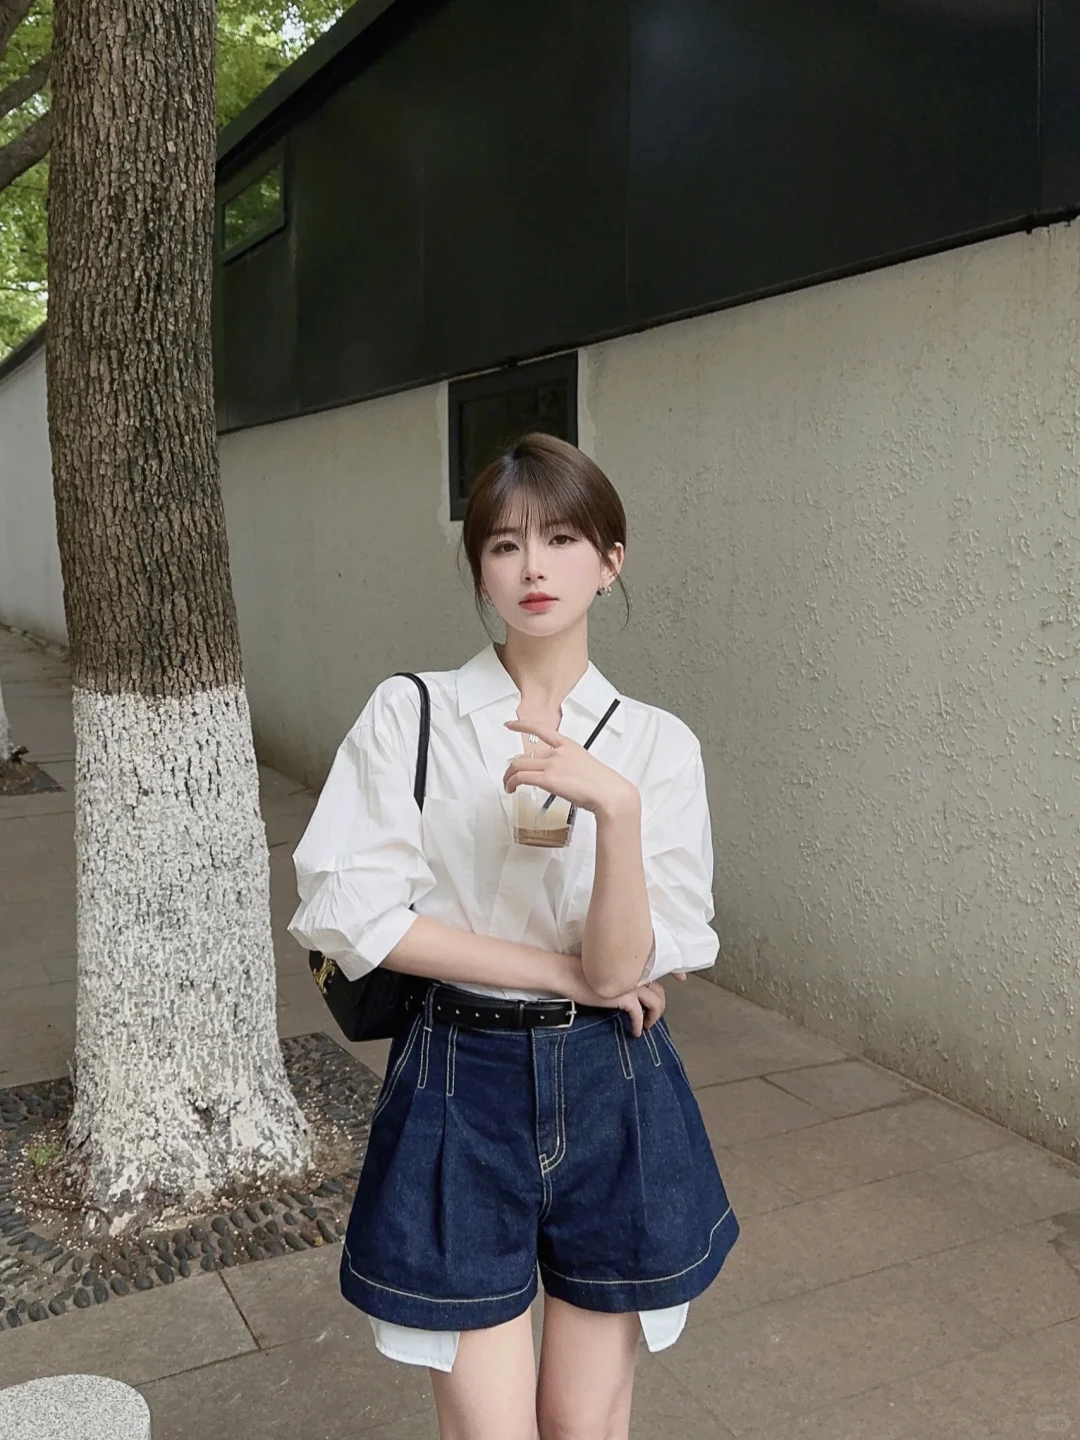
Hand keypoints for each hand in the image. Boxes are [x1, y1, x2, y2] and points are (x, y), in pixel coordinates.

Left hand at [503, 720, 638, 818]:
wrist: (609, 793)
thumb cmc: (602, 784)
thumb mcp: (585, 765)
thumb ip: (569, 765)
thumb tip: (560, 774)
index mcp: (568, 745)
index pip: (541, 729)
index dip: (522, 725)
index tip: (510, 724)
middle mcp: (558, 752)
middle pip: (524, 755)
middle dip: (512, 767)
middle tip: (510, 775)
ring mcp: (552, 764)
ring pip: (518, 766)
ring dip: (508, 776)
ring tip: (508, 785)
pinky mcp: (548, 778)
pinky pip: (521, 777)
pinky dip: (511, 783)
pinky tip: (511, 788)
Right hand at [562, 957, 666, 1037]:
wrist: (567, 973)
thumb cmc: (580, 972)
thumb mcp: (606, 973)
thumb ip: (620, 979)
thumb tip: (625, 992)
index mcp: (631, 966)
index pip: (652, 979)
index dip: (655, 993)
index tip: (651, 1004)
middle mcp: (635, 973)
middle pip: (659, 991)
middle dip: (658, 1007)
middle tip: (651, 1017)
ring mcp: (631, 984)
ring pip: (656, 1002)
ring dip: (654, 1016)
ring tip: (647, 1025)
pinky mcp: (624, 997)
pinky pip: (639, 1014)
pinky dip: (639, 1025)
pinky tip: (635, 1031)